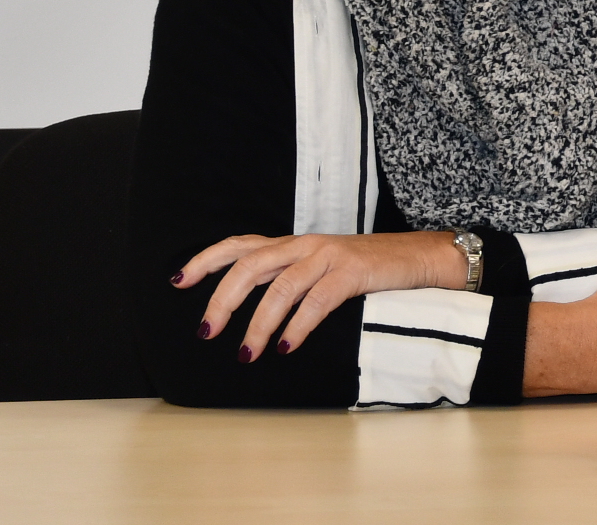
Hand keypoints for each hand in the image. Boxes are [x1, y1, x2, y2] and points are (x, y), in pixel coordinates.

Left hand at [176, 230, 463, 360]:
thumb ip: (288, 278)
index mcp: (294, 244)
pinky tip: (288, 346)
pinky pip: (317, 300)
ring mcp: (329, 256)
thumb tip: (248, 308)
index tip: (178, 282)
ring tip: (247, 353)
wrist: (418, 258)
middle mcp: (306, 245)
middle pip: (250, 265)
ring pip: (280, 287)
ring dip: (258, 324)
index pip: (240, 244)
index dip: (206, 260)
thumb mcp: (321, 269)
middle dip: (222, 300)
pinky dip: (298, 326)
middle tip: (207, 333)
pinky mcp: (352, 272)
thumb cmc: (367, 270)